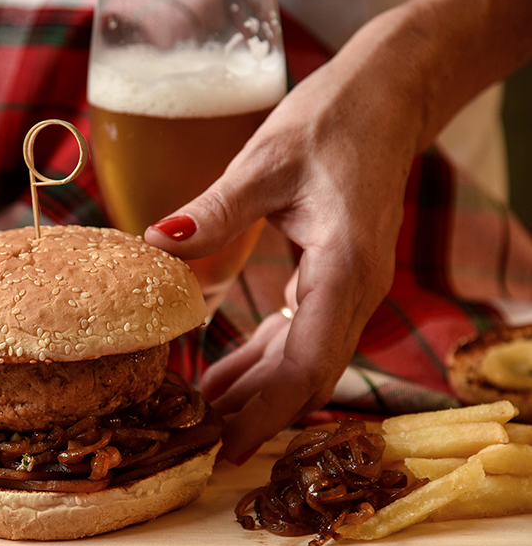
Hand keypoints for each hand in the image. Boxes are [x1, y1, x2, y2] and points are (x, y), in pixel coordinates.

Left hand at [145, 37, 417, 462]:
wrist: (387, 96)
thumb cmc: (335, 120)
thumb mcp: (267, 161)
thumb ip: (217, 211)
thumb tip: (159, 246)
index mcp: (346, 267)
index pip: (309, 362)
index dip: (268, 412)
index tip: (227, 449)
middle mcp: (354, 288)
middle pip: (306, 374)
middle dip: (256, 416)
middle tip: (198, 449)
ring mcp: (346, 286)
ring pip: (300, 359)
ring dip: (253, 392)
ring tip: (198, 422)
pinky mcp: (331, 277)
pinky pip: (296, 334)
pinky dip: (259, 360)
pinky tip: (222, 378)